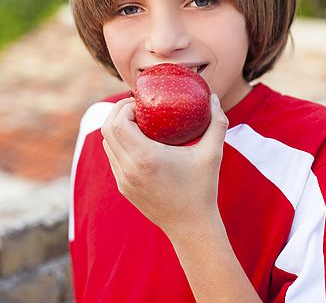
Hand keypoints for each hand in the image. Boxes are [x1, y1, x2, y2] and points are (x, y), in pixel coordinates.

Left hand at [101, 93, 228, 239]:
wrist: (191, 228)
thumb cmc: (202, 189)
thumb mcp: (213, 153)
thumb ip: (217, 122)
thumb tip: (214, 98)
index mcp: (146, 158)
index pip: (118, 124)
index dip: (125, 107)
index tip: (144, 103)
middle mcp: (129, 169)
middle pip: (107, 130)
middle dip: (118, 112)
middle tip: (139, 106)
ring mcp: (123, 180)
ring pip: (106, 144)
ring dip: (117, 127)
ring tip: (139, 120)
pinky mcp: (124, 188)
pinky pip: (113, 158)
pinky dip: (120, 143)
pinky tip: (139, 139)